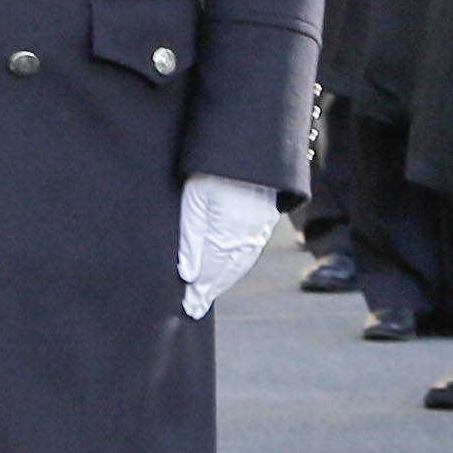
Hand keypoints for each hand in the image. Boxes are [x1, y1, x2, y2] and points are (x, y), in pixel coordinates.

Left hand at [173, 175, 278, 318]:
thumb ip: (191, 237)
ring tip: (207, 294)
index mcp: (226, 232)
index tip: (188, 308)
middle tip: (194, 307)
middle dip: (209, 290)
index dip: (199, 291)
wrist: (249, 144)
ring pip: (239, 263)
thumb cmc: (212, 168)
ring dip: (223, 280)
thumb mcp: (194, 198)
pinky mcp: (264, 220)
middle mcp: (246, 235)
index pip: (210, 272)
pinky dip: (238, 266)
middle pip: (225, 271)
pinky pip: (250, 251)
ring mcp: (258, 228)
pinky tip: (229, 271)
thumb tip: (188, 275)